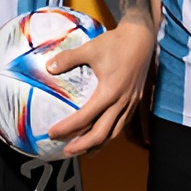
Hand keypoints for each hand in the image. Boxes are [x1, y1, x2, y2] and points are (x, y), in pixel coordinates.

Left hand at [44, 18, 154, 155]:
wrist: (142, 37)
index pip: (84, 118)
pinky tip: (103, 137)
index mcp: (109, 92)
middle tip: (65, 152)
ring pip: (114, 133)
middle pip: (101, 134)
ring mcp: (130, 103)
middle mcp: (121, 102)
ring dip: (98, 145)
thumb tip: (48, 67)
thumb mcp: (90, 48)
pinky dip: (111, 134)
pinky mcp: (136, 101)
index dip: (67, 128)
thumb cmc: (116, 43)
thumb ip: (68, 58)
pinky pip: (123, 124)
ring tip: (83, 152)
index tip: (52, 133)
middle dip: (82, 146)